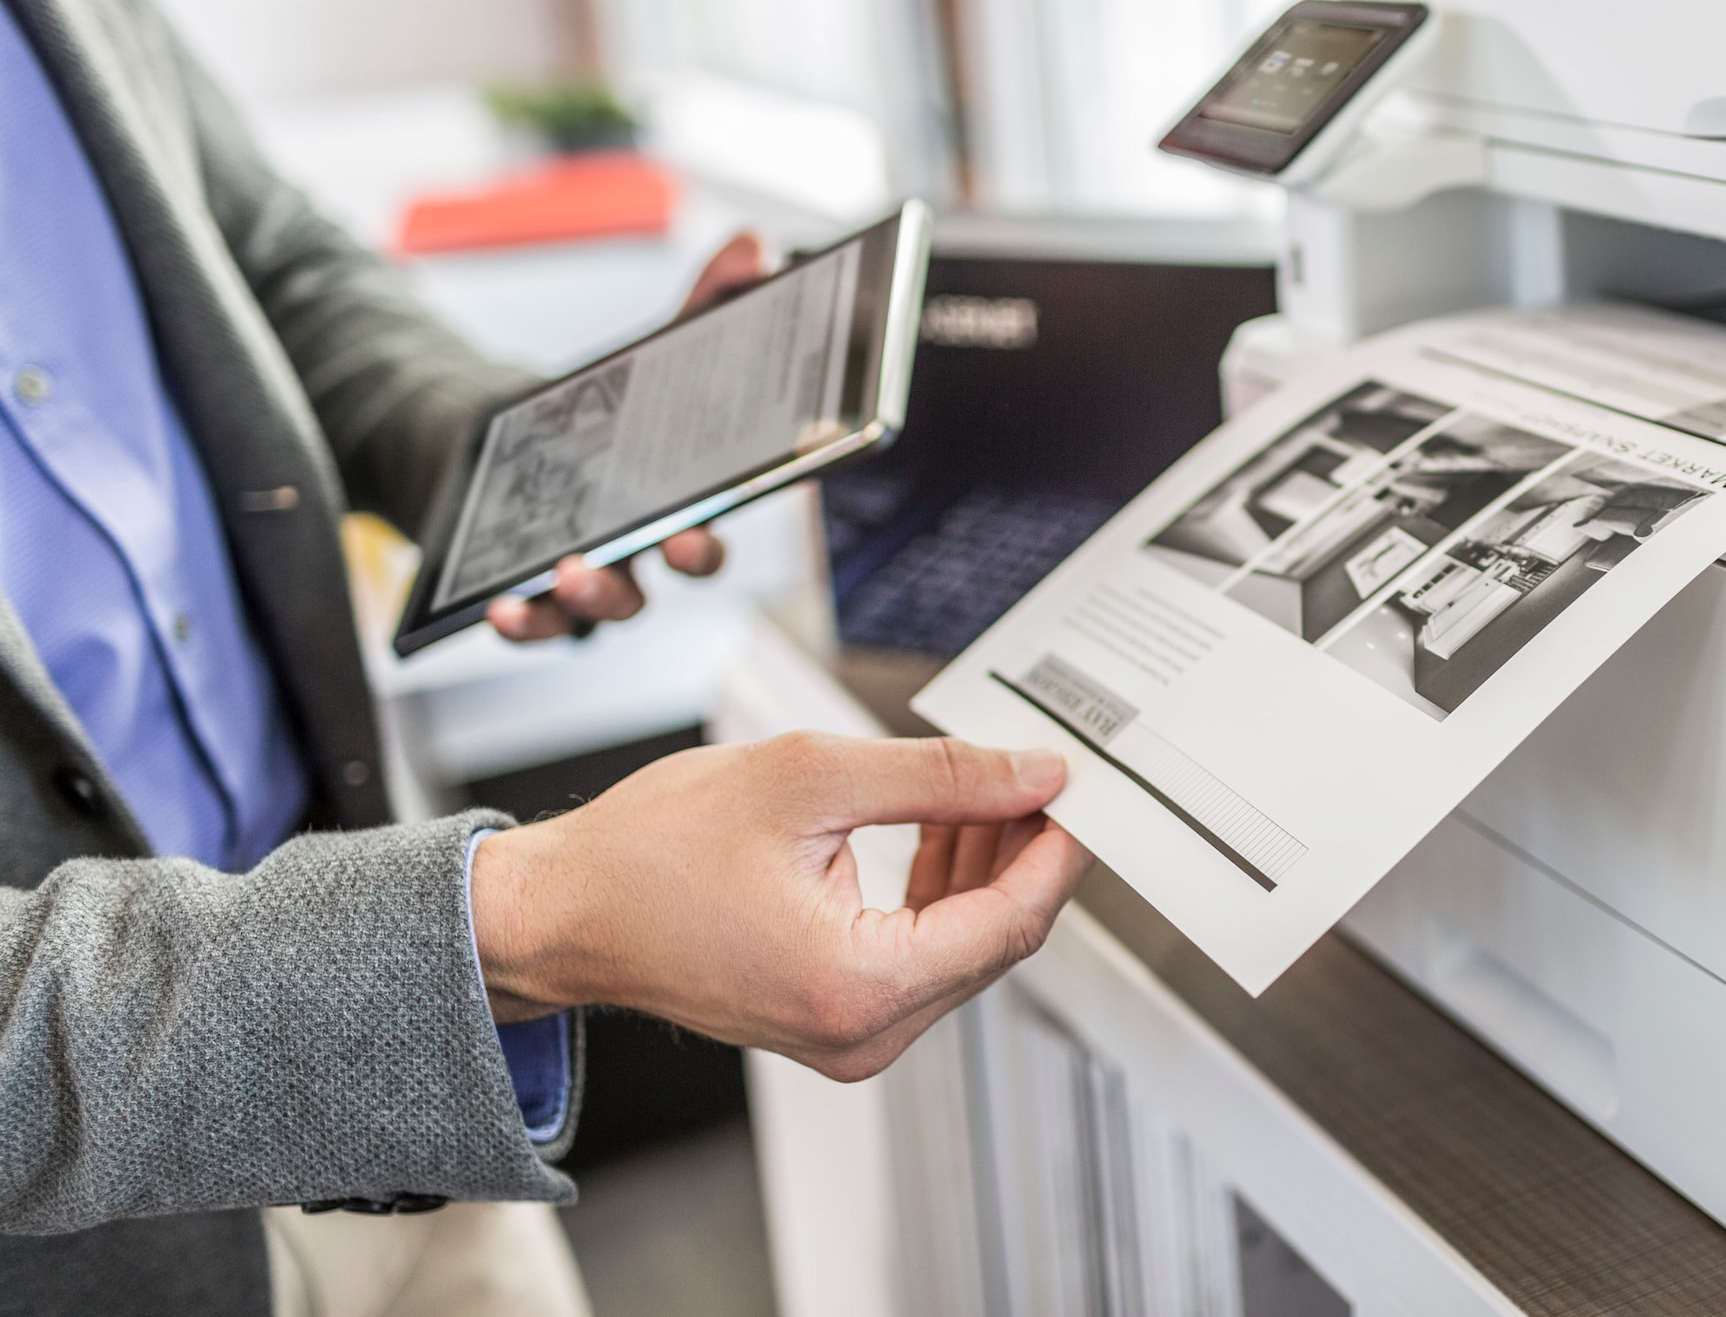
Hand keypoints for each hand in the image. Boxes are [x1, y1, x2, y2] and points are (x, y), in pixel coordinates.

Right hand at [468, 733, 1093, 1079]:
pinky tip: (942, 828)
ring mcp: (849, 1036)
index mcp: (859, 985)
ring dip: (983, 866)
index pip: (1012, 923)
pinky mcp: (834, 1020)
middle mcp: (862, 1033)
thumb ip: (937, 776)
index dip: (1057, 849)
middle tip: (1035, 770)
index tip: (1081, 790)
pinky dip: (939, 893)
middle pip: (996, 939)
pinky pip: (920, 956)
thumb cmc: (650, 854)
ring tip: (985, 784)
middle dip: (1023, 849)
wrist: (562, 913)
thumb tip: (1030, 774)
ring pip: (963, 947)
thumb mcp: (809, 778)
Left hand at [487, 231, 770, 641]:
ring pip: (617, 606)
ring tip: (573, 570)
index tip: (754, 494)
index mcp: (700, 490)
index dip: (759, 498)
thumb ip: (709, 302)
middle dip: (689, 558)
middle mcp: (661, 543)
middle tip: (678, 545)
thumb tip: (754, 247)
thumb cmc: (613, 416)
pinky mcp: (543, 593)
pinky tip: (504, 605)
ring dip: (600, 596)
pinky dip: (529, 623)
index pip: (741, 501)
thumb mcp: (659, 354)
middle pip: (691, 564)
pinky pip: (544, 626)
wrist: (513, 451)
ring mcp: (606, 574)